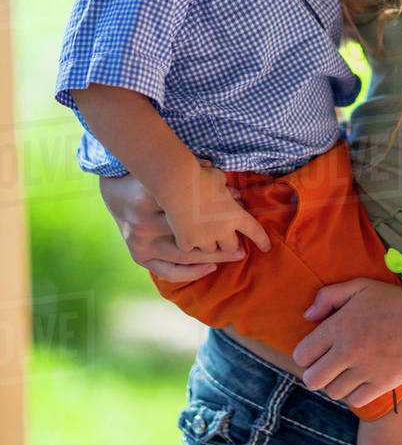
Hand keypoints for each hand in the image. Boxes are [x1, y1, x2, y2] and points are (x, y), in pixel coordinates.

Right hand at [99, 169, 250, 280]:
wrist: (115, 191)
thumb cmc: (151, 178)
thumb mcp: (175, 172)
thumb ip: (203, 179)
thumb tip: (235, 194)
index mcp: (154, 197)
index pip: (196, 208)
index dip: (223, 215)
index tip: (243, 216)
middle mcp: (146, 223)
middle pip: (193, 237)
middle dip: (222, 242)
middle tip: (243, 247)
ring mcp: (141, 242)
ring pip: (185, 255)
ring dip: (212, 257)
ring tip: (234, 257)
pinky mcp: (139, 255)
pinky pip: (167, 271)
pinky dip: (189, 272)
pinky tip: (209, 268)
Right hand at [159, 162, 270, 255]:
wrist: (178, 184)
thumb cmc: (202, 178)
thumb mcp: (221, 180)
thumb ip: (229, 191)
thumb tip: (235, 196)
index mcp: (235, 215)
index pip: (254, 231)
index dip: (262, 240)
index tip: (266, 247)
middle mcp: (222, 230)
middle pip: (231, 247)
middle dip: (228, 242)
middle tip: (223, 236)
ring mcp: (204, 239)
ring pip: (210, 251)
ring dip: (208, 244)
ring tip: (201, 233)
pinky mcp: (186, 242)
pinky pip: (189, 249)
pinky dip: (188, 243)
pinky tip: (183, 233)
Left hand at [292, 278, 401, 407]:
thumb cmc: (390, 300)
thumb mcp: (358, 286)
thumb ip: (327, 297)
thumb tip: (307, 317)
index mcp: (338, 326)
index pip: (302, 355)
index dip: (306, 355)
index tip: (316, 352)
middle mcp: (347, 351)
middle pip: (312, 380)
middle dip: (315, 374)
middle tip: (327, 366)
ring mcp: (365, 369)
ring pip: (332, 392)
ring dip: (336, 384)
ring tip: (346, 372)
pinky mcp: (382, 384)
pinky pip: (355, 401)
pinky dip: (355, 394)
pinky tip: (361, 380)